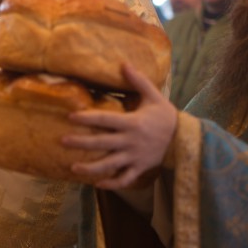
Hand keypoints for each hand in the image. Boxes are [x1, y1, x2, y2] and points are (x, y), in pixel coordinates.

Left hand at [62, 63, 177, 189]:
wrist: (185, 139)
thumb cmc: (166, 116)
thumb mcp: (154, 96)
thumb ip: (138, 81)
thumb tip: (124, 63)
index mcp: (132, 122)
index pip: (105, 120)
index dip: (87, 118)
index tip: (70, 117)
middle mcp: (131, 141)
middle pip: (102, 142)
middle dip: (81, 142)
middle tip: (62, 141)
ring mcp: (135, 156)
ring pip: (110, 165)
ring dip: (91, 168)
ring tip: (73, 168)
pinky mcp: (140, 168)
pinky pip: (124, 179)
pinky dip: (112, 184)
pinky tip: (97, 184)